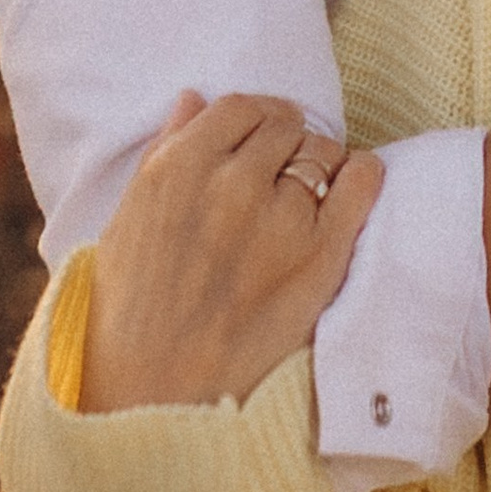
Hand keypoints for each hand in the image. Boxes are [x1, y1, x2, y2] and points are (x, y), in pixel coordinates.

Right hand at [78, 94, 383, 413]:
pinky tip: (350, 190)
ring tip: (306, 197)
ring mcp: (282, 219)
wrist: (156, 393)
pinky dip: (361, 176)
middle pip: (286, 125)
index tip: (258, 141)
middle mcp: (233, 183)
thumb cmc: (132, 309)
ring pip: (323, 151)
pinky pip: (362, 184)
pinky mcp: (321, 257)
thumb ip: (166, 151)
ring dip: (318, 166)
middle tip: (280, 173)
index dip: (253, 121)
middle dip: (285, 142)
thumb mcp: (128, 219)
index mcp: (179, 167)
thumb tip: (196, 99)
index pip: (240, 107)